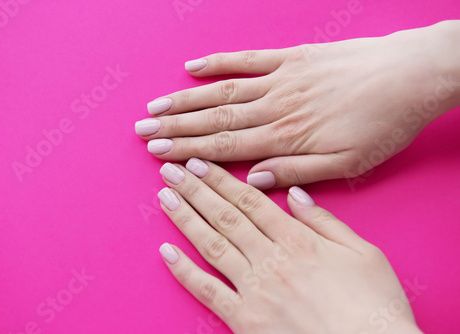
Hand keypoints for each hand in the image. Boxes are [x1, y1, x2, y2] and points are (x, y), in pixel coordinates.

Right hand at [137, 21, 459, 188]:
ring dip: (185, 99)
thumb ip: (297, 172)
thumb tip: (254, 179)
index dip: (188, 151)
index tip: (159, 154)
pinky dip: (218, 62)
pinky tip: (193, 67)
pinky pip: (248, 58)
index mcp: (286, 137)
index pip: (225, 146)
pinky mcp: (292, 57)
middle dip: (174, 127)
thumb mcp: (347, 164)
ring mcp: (281, 79)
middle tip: (142, 131)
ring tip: (155, 106)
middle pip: (214, 118)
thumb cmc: (382, 125)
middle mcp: (275, 107)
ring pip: (222, 90)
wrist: (411, 77)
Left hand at [156, 158, 420, 333]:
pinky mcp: (246, 321)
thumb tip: (295, 194)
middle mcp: (270, 259)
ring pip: (212, 245)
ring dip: (186, 219)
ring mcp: (255, 290)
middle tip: (172, 171)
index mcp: (298, 240)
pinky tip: (167, 253)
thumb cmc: (374, 305)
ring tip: (165, 197)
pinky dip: (185, 273)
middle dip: (196, 191)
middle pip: (226, 217)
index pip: (250, 201)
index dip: (221, 180)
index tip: (199, 164)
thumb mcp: (363, 252)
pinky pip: (209, 292)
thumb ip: (325, 221)